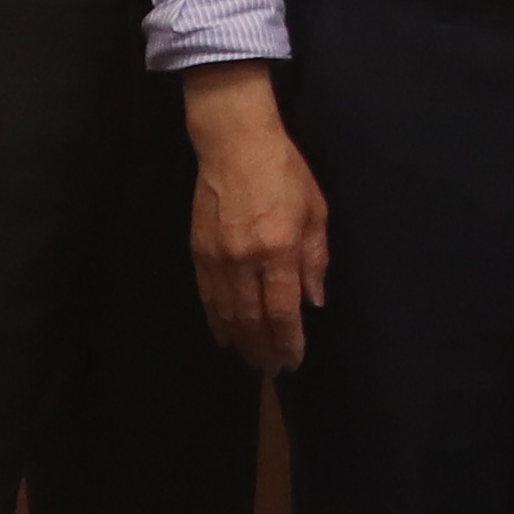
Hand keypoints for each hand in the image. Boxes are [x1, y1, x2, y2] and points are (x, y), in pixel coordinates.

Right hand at [180, 66, 333, 370]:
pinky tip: (225, 336)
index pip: (283, 310)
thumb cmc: (285, 171)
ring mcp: (218, 257)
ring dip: (241, 341)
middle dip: (264, 349)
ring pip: (228, 313)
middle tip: (272, 369)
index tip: (293, 360)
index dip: (288, 341)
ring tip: (252, 360)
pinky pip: (208, 297)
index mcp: (280, 248)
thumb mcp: (315, 210)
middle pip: (253, 319)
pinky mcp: (198, 251)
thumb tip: (314, 302)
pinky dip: (217, 321)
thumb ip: (316, 259)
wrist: (234, 143)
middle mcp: (246, 259)